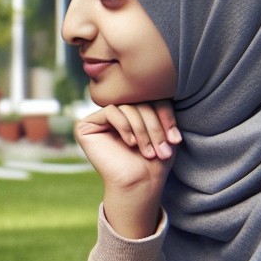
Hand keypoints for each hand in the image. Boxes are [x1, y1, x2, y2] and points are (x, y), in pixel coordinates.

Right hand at [75, 101, 180, 238]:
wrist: (139, 183)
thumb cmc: (154, 160)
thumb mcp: (165, 129)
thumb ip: (160, 105)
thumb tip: (161, 77)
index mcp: (131, 111)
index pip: (150, 98)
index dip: (165, 114)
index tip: (175, 139)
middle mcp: (115, 112)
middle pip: (139, 101)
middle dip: (154, 126)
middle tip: (163, 147)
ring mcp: (99, 119)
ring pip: (127, 107)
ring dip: (142, 129)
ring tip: (148, 150)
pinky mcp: (85, 126)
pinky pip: (111, 111)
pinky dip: (124, 126)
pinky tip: (130, 144)